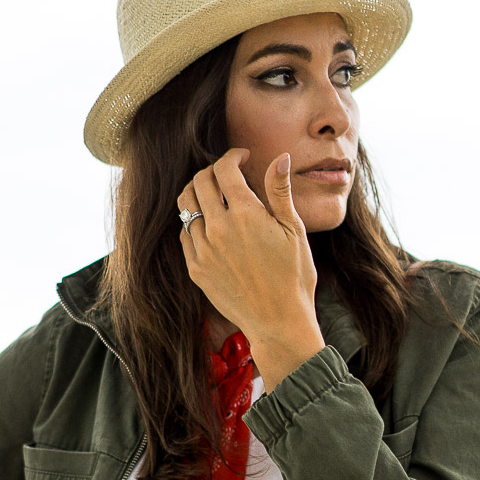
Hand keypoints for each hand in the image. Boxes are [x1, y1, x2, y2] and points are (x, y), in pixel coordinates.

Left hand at [177, 149, 324, 391]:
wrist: (278, 323)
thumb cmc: (294, 277)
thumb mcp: (294, 231)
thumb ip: (280, 191)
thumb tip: (279, 157)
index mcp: (246, 215)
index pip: (224, 169)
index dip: (232, 156)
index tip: (241, 157)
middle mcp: (219, 230)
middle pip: (199, 182)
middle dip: (212, 170)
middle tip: (226, 174)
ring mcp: (203, 250)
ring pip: (186, 205)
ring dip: (198, 192)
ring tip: (213, 195)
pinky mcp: (196, 269)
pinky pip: (185, 234)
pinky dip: (194, 221)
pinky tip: (210, 224)